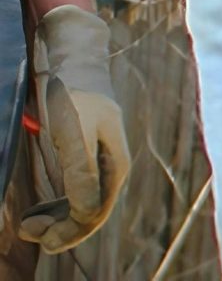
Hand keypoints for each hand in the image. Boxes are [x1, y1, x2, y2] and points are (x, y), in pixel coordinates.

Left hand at [19, 4, 129, 253]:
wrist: (74, 61)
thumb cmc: (75, 96)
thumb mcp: (74, 134)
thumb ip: (81, 173)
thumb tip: (86, 212)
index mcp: (115, 165)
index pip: (96, 213)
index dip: (71, 232)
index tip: (42, 238)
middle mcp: (110, 168)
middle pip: (89, 212)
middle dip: (60, 228)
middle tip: (27, 230)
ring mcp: (97, 163)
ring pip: (80, 205)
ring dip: (55, 219)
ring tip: (28, 222)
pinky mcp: (83, 157)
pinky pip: (73, 192)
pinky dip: (55, 205)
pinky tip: (38, 209)